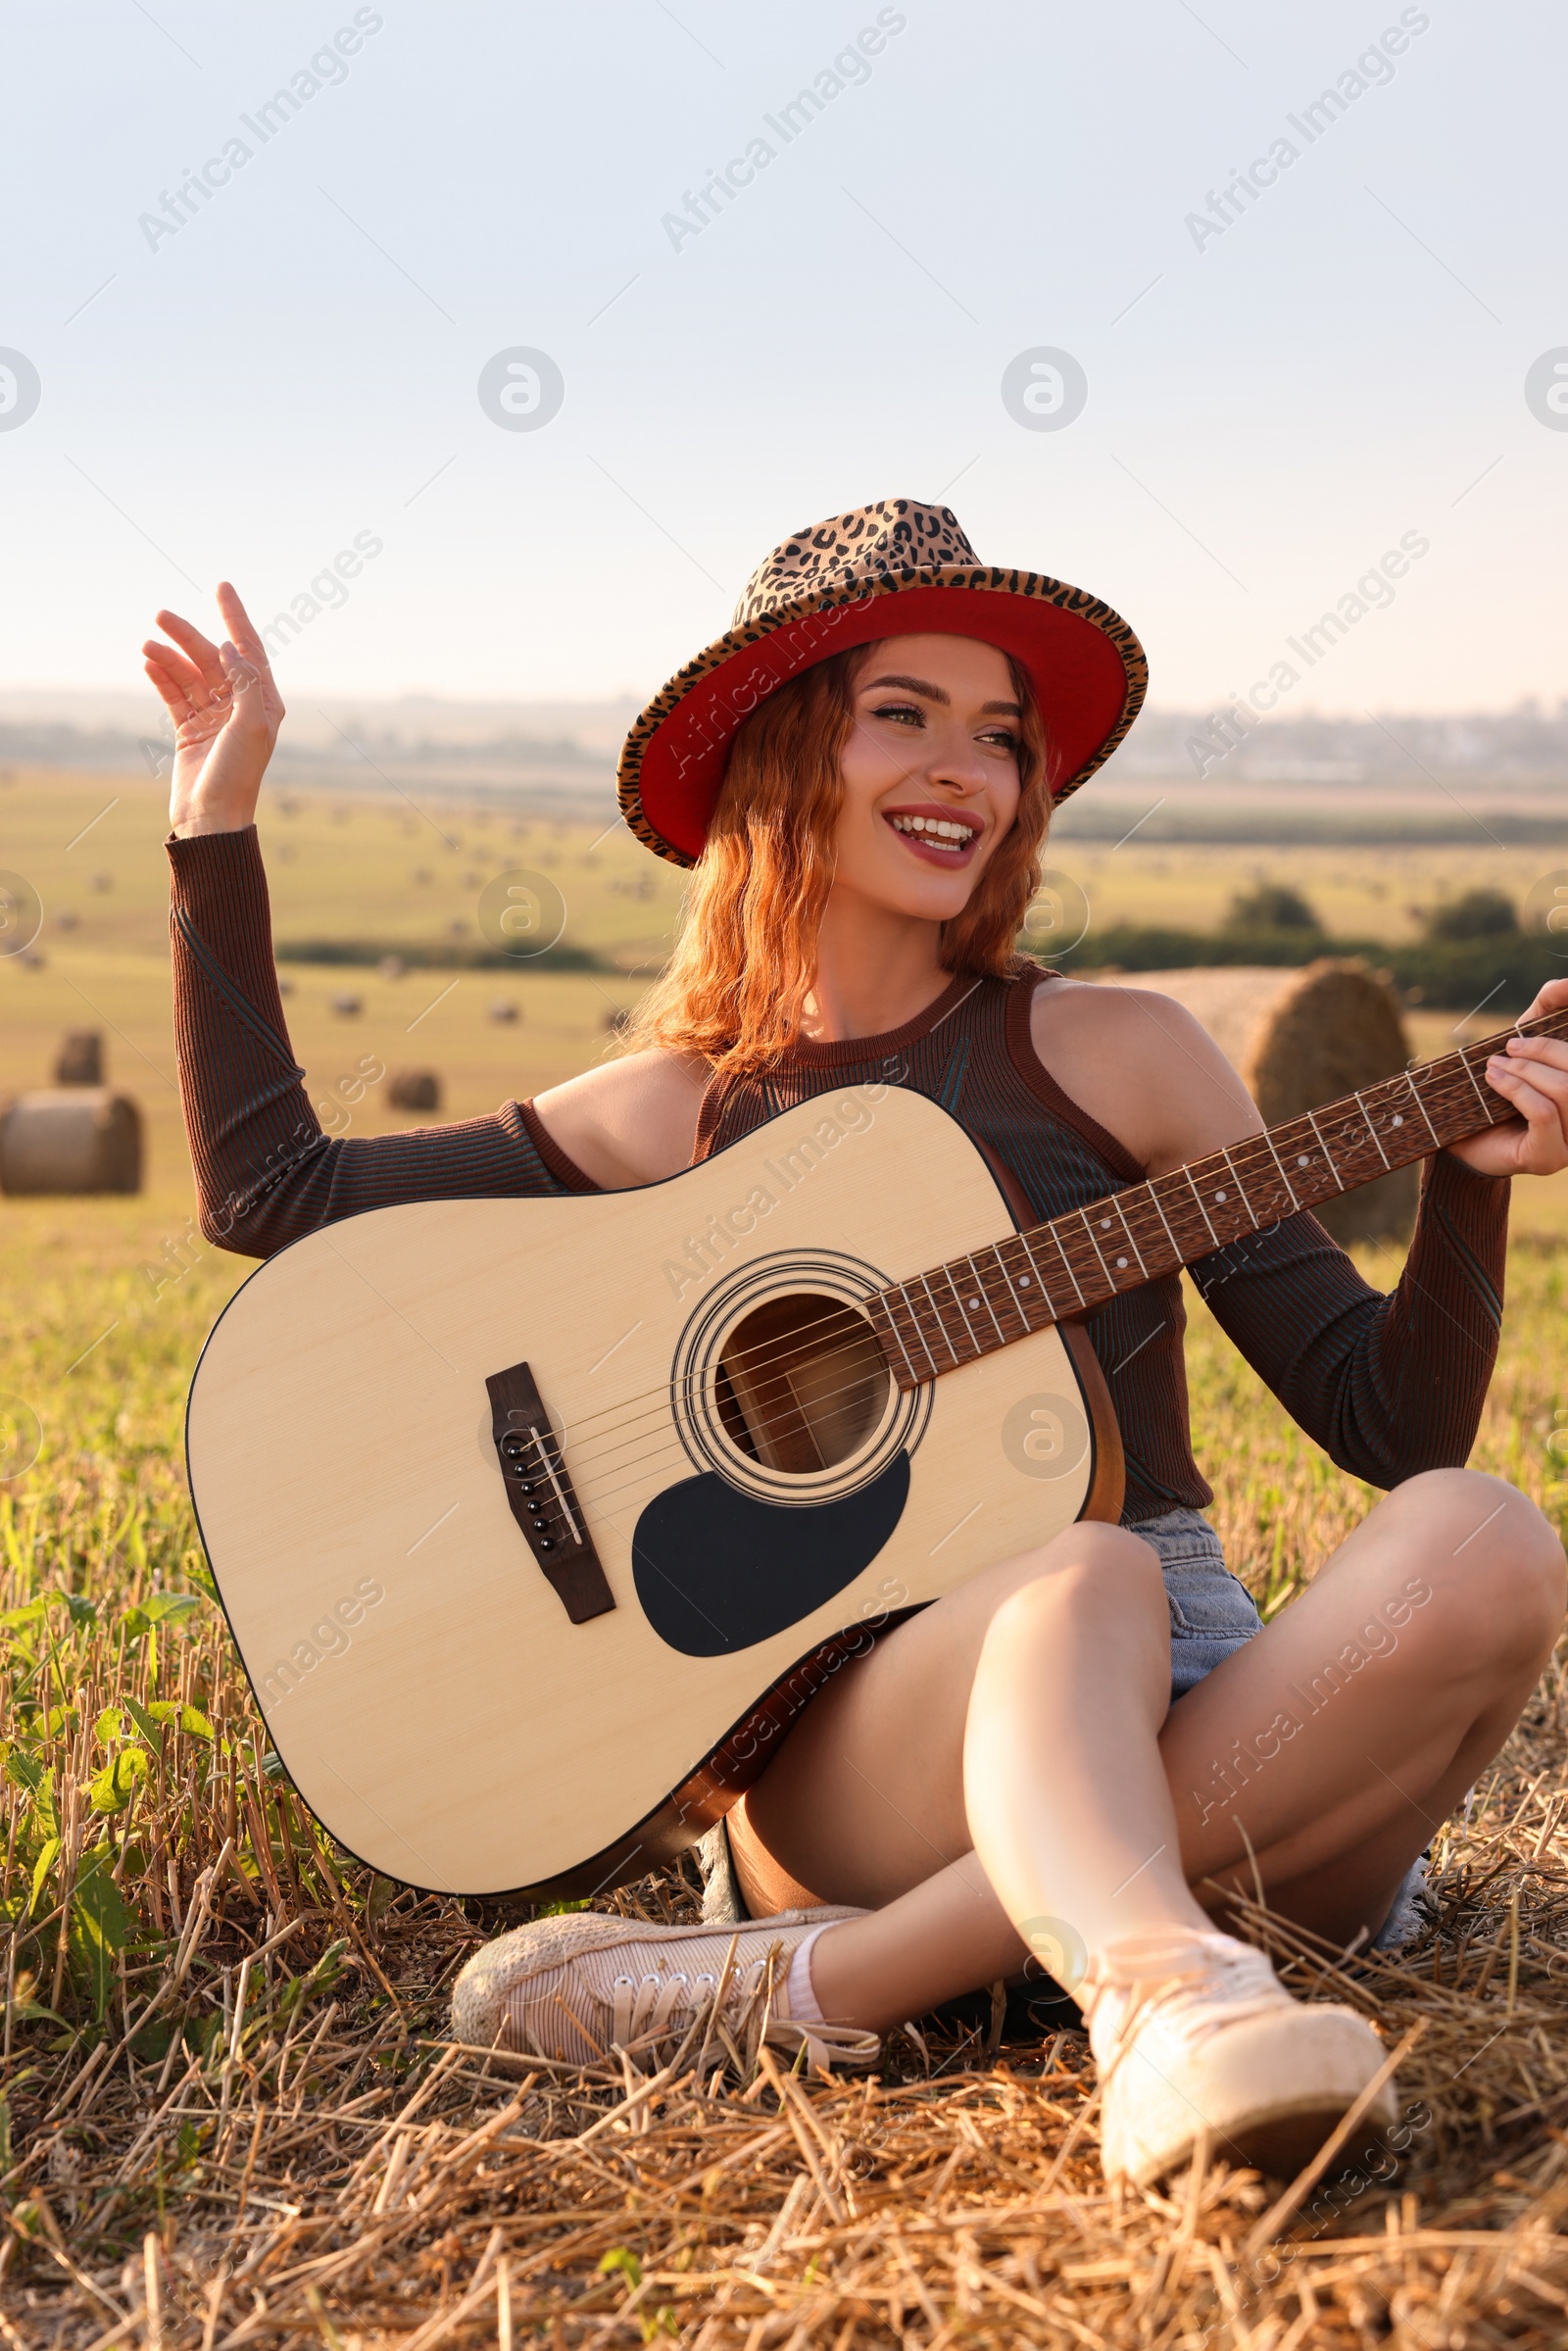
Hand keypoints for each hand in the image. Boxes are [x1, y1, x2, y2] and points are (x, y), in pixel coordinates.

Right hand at [144, 583, 284, 836]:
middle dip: (188, 636)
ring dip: (169, 656)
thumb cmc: (238, 775)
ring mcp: (213, 717)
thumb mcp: (252, 725)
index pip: (249, 650)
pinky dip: (162, 677)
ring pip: (190, 675)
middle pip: (212, 659)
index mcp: (264, 703)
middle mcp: (240, 706)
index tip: (222, 586)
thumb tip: (229, 647)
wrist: (211, 817)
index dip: (236, 617)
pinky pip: (175, 695)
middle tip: (161, 615)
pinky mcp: (189, 730)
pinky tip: (148, 662)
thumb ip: (244, 682)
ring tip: (148, 645)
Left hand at [1446, 976, 1567, 1178]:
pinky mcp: (1551, 1157)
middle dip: (1544, 1050)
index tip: (1552, 1002)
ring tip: (1495, 1066)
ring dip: (1525, 1070)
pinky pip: (1544, 1113)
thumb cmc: (1499, 1086)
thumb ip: (1547, 1009)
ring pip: (1566, 1091)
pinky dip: (1517, 1090)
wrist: (1460, 1138)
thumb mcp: (1525, 1042)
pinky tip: (1494, 1080)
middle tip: (1509, 1047)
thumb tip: (1567, 984)